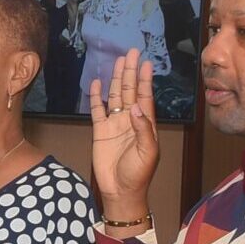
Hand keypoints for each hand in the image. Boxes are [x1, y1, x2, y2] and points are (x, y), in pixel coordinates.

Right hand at [86, 49, 159, 217]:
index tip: (145, 63)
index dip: (145, 80)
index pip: (145, 96)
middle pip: (130, 90)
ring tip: (118, 62)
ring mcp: (115, 124)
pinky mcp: (100, 131)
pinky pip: (97, 110)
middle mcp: (130, 120)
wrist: (120, 191)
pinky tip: (97, 84)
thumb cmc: (138, 174)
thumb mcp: (147, 152)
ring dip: (117, 79)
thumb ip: (143, 129)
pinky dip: (96, 97)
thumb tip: (135, 108)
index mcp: (145, 124)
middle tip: (131, 52)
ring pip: (115, 96)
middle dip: (131, 72)